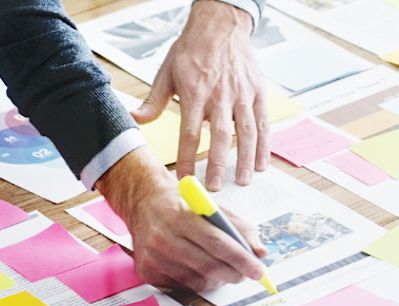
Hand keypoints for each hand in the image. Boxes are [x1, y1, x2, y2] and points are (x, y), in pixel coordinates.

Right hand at [97, 150, 267, 290]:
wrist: (142, 202)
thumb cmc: (181, 204)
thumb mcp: (211, 206)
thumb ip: (239, 227)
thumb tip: (261, 252)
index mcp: (180, 216)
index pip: (218, 243)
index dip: (242, 259)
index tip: (259, 270)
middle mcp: (163, 237)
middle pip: (209, 266)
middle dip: (235, 273)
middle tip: (248, 274)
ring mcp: (153, 257)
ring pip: (197, 280)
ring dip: (218, 279)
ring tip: (225, 270)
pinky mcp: (147, 271)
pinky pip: (182, 286)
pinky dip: (199, 282)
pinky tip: (201, 270)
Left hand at [131, 0, 266, 191]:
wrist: (220, 25)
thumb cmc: (191, 50)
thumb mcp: (166, 72)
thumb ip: (153, 101)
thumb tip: (134, 120)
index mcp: (194, 93)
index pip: (190, 133)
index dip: (188, 158)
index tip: (185, 179)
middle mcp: (220, 95)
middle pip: (220, 137)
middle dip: (218, 165)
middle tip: (215, 189)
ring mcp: (241, 94)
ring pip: (246, 132)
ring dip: (244, 159)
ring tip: (241, 181)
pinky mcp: (257, 92)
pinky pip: (263, 122)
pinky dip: (264, 145)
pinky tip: (261, 163)